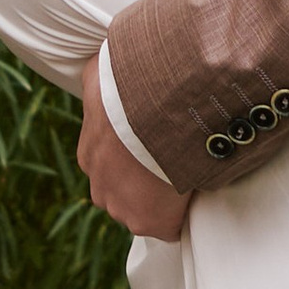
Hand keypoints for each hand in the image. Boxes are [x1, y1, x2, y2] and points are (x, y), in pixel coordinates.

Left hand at [78, 55, 189, 242]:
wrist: (148, 106)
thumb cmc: (126, 84)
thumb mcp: (101, 74)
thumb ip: (100, 79)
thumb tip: (99, 62)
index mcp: (91, 154)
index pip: (113, 169)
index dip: (137, 162)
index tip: (157, 148)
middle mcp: (100, 187)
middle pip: (125, 196)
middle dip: (146, 185)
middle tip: (174, 161)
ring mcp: (123, 208)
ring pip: (145, 213)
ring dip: (165, 199)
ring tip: (187, 174)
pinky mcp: (150, 221)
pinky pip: (171, 226)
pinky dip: (183, 214)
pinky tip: (198, 190)